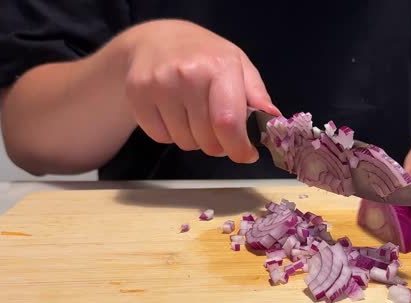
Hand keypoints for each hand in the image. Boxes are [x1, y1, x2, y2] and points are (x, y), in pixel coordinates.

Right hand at [120, 20, 280, 162]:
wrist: (155, 39)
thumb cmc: (204, 56)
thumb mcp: (238, 65)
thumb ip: (257, 94)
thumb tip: (273, 119)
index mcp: (219, 66)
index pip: (228, 122)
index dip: (238, 148)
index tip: (245, 155)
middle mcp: (188, 74)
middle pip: (208, 140)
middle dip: (218, 145)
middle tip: (217, 129)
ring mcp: (159, 84)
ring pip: (185, 143)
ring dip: (194, 139)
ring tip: (193, 115)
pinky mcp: (137, 95)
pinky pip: (162, 138)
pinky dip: (170, 134)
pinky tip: (172, 113)